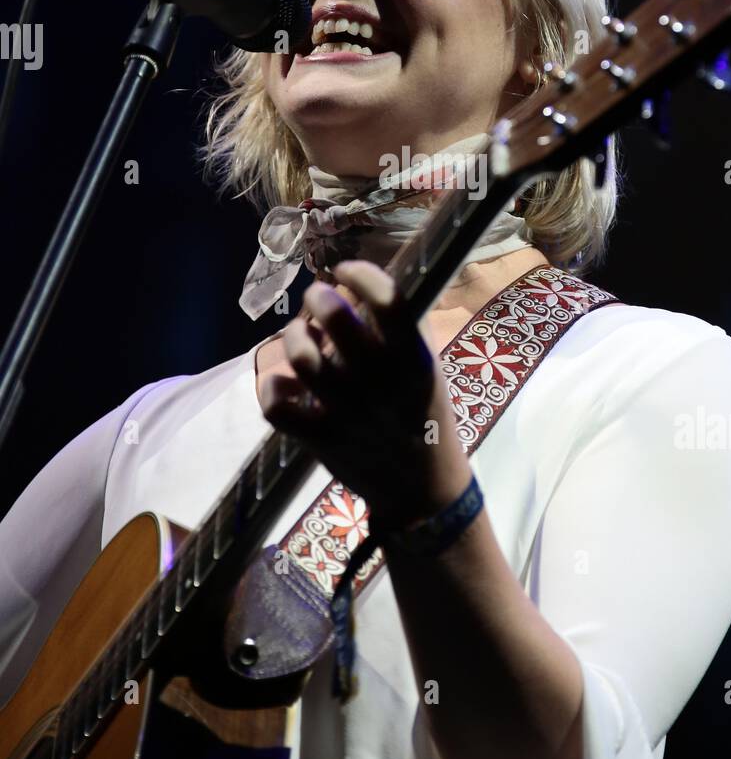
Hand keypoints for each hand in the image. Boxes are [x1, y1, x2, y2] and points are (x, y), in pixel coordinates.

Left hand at [257, 260, 471, 528]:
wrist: (421, 488)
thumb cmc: (425, 416)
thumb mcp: (428, 368)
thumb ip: (404, 327)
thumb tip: (365, 283)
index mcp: (414, 361)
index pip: (387, 300)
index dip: (360, 273)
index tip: (345, 270)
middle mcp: (379, 383)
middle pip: (335, 319)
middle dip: (318, 297)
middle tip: (317, 298)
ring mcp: (346, 413)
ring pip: (301, 357)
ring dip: (294, 335)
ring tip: (302, 334)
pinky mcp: (319, 439)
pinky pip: (276, 405)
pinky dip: (273, 387)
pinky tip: (288, 383)